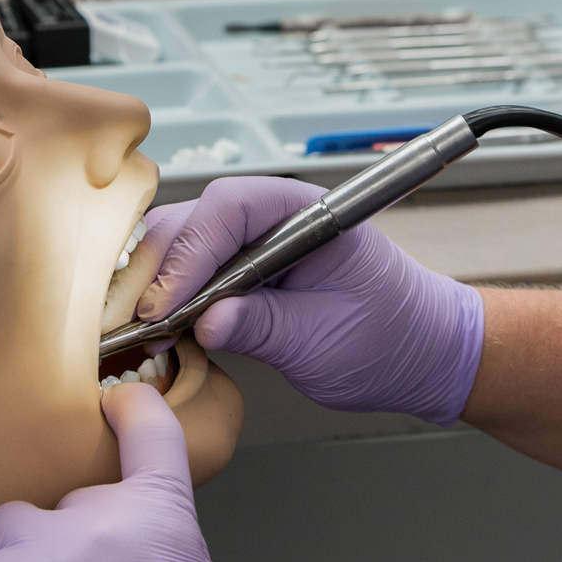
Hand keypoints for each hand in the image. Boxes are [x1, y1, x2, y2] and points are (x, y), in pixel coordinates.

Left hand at [0, 384, 240, 561]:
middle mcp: (98, 518)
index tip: (120, 401)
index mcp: (160, 515)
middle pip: (66, 500)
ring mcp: (40, 549)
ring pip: (9, 525)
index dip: (132, 408)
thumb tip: (139, 547)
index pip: (150, 431)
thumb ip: (162, 549)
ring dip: (18, 559)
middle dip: (69, 539)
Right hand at [136, 177, 484, 426]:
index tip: (168, 303)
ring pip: (186, 241)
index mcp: (310, 214)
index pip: (231, 208)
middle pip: (197, 219)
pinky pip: (195, 269)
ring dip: (160, 281)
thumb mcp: (327, 342)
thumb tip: (209, 323)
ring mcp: (258, 241)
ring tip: (146, 326)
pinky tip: (162, 326)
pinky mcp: (244, 270)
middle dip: (162, 266)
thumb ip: (266, 329)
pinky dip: (172, 295)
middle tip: (141, 320)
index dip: (191, 252)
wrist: (420, 353)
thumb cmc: (392, 338)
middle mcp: (278, 217)